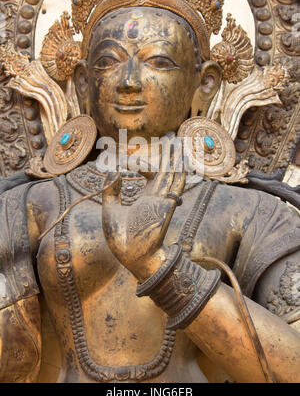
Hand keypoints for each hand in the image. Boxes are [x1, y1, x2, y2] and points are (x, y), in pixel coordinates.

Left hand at [102, 147, 184, 281]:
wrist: (131, 258)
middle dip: (169, 154)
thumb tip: (112, 172)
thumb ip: (112, 191)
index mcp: (146, 199)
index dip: (142, 162)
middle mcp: (157, 198)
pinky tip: (180, 159)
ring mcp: (162, 201)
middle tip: (172, 138)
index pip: (150, 174)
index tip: (126, 157)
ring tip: (177, 142)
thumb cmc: (122, 239)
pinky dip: (179, 172)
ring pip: (172, 175)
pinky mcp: (166, 206)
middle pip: (166, 170)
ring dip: (175, 158)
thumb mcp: (110, 210)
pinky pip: (175, 186)